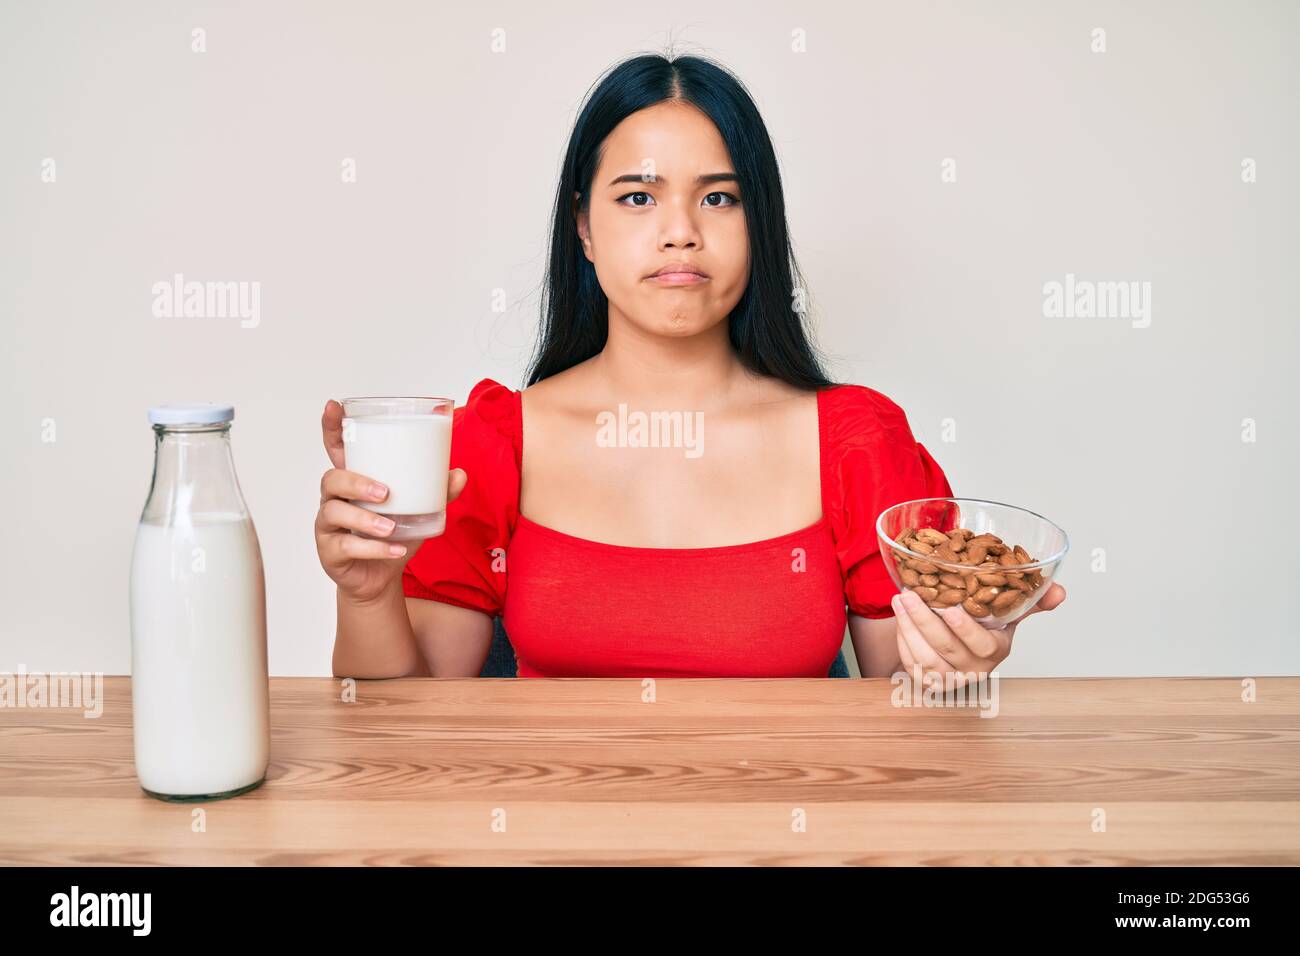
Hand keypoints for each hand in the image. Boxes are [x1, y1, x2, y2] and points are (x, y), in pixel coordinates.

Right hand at [315, 398, 466, 603]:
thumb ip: (437, 493)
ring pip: (334, 512)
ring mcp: (328, 526)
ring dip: (364, 519)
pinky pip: (346, 546)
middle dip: (356, 482)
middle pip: (331, 479)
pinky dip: (373, 549)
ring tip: (390, 526)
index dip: (331, 427)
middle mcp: (334, 499)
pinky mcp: (330, 552)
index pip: (336, 449)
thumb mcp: (419, 512)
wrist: (382, 576)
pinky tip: (394, 550)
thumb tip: (460, 474)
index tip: (333, 406)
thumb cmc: (394, 535)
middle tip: (385, 492)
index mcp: (353, 480)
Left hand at [891, 582, 1066, 688]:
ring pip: (924, 657)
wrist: (959, 652)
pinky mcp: (928, 682)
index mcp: (995, 650)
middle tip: (909, 593)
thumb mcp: (1008, 615)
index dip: (965, 629)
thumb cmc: (984, 629)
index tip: (949, 609)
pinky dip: (902, 639)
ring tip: (899, 600)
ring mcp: (949, 679)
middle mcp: (973, 669)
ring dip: (907, 627)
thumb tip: (1059, 592)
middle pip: (945, 647)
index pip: (981, 645)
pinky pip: (911, 663)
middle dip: (923, 619)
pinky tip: (899, 618)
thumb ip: (1030, 601)